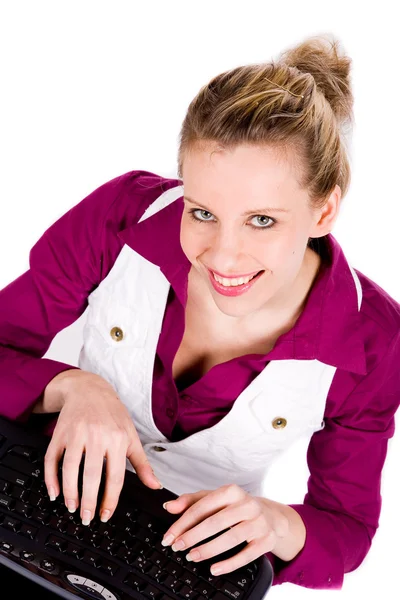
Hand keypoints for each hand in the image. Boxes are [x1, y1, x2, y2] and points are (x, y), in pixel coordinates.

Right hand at [43, 370, 161, 524]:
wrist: (89, 389)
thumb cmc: (113, 414)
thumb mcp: (131, 436)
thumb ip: (143, 464)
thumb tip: (155, 486)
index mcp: (118, 439)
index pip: (115, 477)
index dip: (110, 500)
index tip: (106, 515)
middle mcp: (97, 437)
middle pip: (92, 476)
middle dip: (88, 501)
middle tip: (87, 518)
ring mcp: (76, 434)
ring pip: (70, 469)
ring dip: (69, 492)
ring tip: (72, 508)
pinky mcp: (60, 433)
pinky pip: (52, 459)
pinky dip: (51, 478)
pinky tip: (54, 492)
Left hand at [160, 484, 288, 574]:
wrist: (271, 516)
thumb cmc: (237, 507)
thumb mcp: (214, 499)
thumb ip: (190, 501)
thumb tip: (169, 507)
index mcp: (232, 491)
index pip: (202, 507)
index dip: (183, 523)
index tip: (170, 536)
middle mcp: (247, 504)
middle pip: (215, 522)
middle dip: (193, 537)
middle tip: (178, 547)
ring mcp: (259, 522)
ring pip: (230, 538)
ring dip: (208, 550)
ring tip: (192, 556)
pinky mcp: (266, 539)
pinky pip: (246, 555)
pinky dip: (229, 563)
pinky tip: (214, 568)